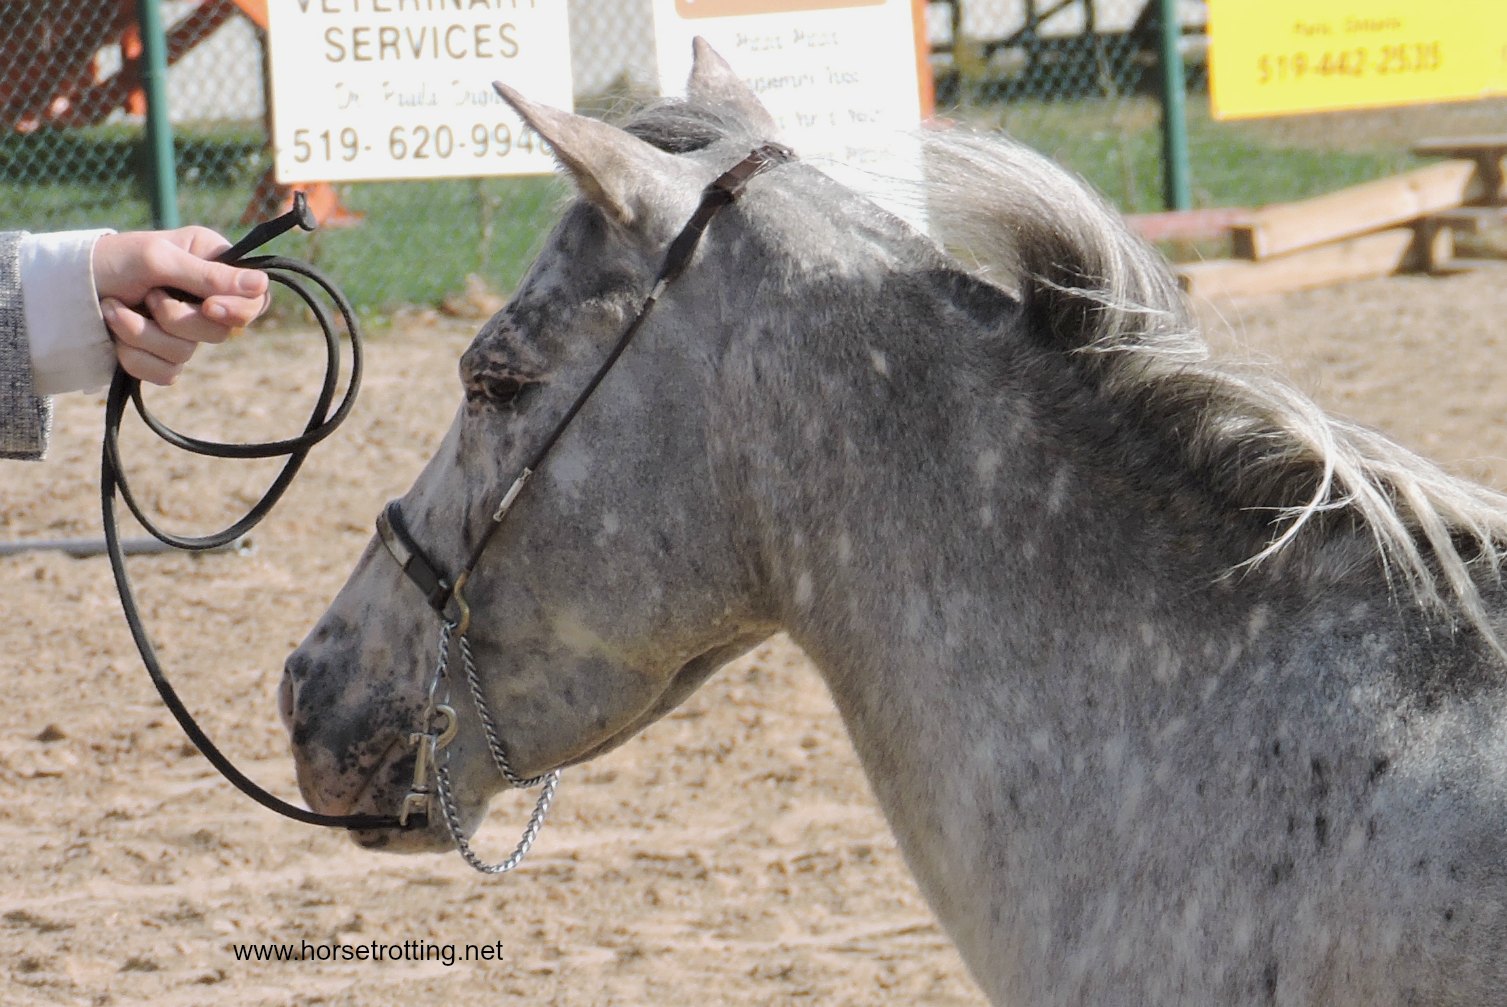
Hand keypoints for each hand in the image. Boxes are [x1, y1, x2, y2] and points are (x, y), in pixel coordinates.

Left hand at [93, 227, 270, 384]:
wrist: (60, 290)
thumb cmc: (110, 260)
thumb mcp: (159, 260)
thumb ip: (209, 275)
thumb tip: (262, 284)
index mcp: (213, 265)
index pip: (255, 298)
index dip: (239, 310)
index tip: (210, 307)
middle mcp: (204, 300)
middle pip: (221, 332)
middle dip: (176, 320)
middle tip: (149, 297)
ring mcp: (183, 333)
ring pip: (187, 355)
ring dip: (142, 334)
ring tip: (113, 309)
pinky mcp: (161, 358)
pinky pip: (165, 374)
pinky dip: (134, 355)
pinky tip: (114, 335)